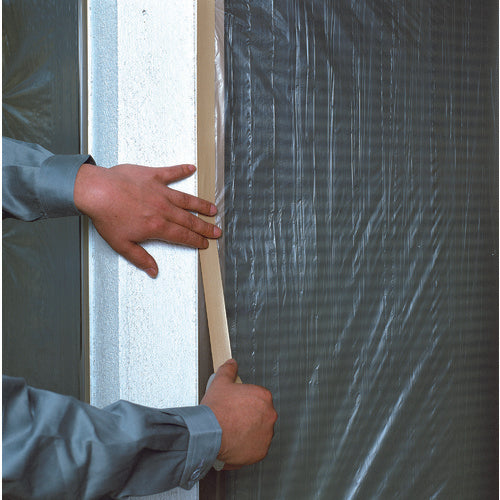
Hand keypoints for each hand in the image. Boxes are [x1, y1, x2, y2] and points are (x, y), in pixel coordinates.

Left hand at [74, 162, 220, 277]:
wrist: (97, 191)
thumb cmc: (106, 216)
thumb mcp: (122, 244)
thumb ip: (140, 258)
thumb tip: (153, 270)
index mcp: (157, 226)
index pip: (183, 236)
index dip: (196, 241)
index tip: (205, 243)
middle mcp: (163, 209)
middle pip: (190, 220)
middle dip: (205, 227)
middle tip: (216, 231)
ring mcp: (160, 191)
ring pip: (186, 200)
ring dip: (201, 205)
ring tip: (212, 209)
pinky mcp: (152, 176)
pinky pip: (171, 173)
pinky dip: (182, 170)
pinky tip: (191, 169)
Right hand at [201, 359, 277, 468]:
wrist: (209, 433)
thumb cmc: (216, 410)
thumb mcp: (220, 382)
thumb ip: (228, 370)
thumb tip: (231, 364)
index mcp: (263, 397)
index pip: (259, 397)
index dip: (246, 401)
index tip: (237, 405)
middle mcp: (269, 415)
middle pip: (261, 414)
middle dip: (249, 416)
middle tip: (234, 418)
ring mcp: (266, 434)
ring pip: (260, 431)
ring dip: (250, 431)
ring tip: (233, 431)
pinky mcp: (261, 451)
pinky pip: (256, 448)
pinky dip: (248, 447)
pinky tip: (235, 442)